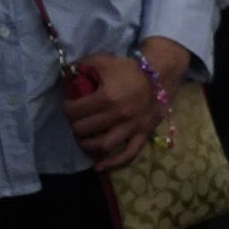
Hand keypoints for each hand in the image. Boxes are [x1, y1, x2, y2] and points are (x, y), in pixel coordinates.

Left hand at [62, 53, 165, 170]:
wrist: (161, 74)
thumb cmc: (129, 68)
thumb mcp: (103, 60)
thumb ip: (81, 66)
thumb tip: (67, 75)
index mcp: (106, 98)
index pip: (75, 111)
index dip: (67, 108)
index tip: (68, 106)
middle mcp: (117, 116)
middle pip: (84, 129)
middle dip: (75, 126)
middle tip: (75, 121)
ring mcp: (131, 127)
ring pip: (103, 145)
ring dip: (87, 145)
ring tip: (83, 140)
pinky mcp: (143, 134)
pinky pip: (129, 155)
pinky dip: (113, 164)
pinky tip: (99, 167)